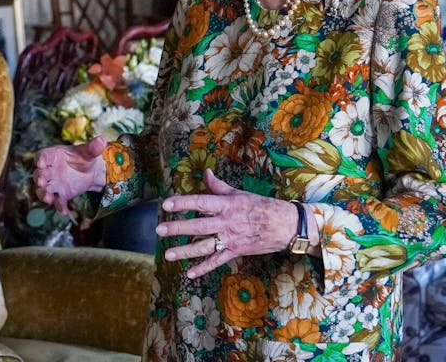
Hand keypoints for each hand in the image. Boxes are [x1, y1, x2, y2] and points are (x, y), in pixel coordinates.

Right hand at [33, 135, 107, 214]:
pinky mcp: (61, 194)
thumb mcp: (89, 152)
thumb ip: (93, 147)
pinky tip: (64, 211)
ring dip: (44, 195)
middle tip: (41, 182)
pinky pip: (58, 201)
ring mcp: (54, 183)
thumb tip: (102, 140)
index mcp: (52, 156)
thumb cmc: (84, 158)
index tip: (40, 163)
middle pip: (39, 174)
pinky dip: (60, 206)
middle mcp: (49, 170)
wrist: (91, 172)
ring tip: (48, 199)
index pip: (42, 156)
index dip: (40, 160)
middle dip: (39, 179)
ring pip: (44, 190)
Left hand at [155, 170, 297, 278]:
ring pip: (205, 247)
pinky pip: (217, 261)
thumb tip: (205, 172)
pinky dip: (203, 268)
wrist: (285, 225)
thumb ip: (218, 186)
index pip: (201, 203)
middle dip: (178, 228)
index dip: (183, 203)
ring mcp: (231, 239)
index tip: (166, 204)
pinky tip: (189, 273)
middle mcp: (227, 223)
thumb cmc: (261, 206)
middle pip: (199, 226)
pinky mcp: (236, 252)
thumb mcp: (239, 193)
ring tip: (168, 254)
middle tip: (159, 230)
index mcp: (227, 205)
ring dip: (185, 251)